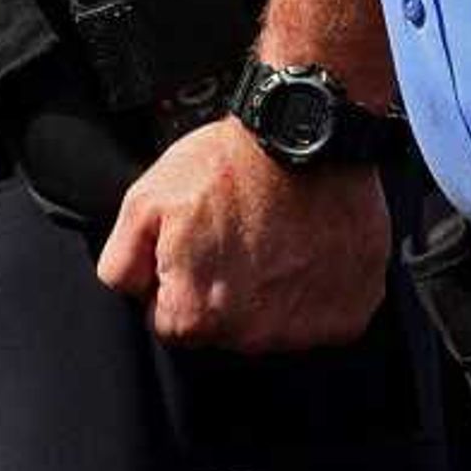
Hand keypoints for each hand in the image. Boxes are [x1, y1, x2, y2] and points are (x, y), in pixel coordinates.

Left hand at [97, 117, 390, 352]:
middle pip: (226, 329)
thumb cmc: (228, 164)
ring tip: (276, 236)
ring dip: (273, 292)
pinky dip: (318, 289)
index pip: (172, 322)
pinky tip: (309, 246)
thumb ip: (122, 265)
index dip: (178, 280)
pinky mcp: (349, 313)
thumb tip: (133, 295)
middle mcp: (252, 337)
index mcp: (197, 317)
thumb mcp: (145, 201)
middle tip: (238, 235)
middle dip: (225, 288)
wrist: (302, 133)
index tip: (197, 246)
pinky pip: (325, 316)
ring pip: (276, 325)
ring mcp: (306, 329)